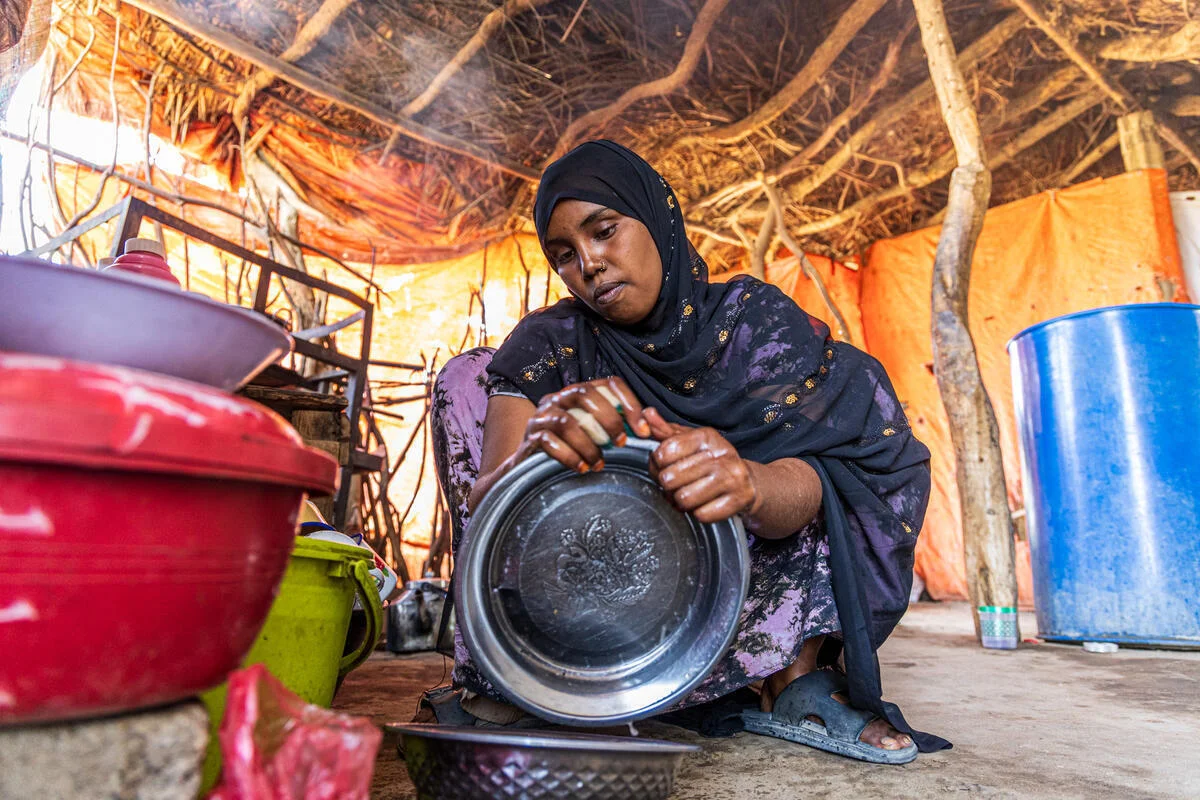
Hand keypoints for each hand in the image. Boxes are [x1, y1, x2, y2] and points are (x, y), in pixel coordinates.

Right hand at [519, 376, 651, 472]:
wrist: (529, 468)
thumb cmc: (570, 449)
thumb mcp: (594, 433)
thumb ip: (616, 427)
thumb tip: (648, 427)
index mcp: (579, 393)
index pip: (610, 384)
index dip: (629, 403)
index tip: (643, 431)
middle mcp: (559, 398)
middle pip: (585, 393)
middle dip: (608, 420)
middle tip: (620, 444)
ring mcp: (542, 416)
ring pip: (567, 421)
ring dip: (588, 445)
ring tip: (599, 464)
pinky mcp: (530, 436)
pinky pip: (549, 441)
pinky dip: (569, 456)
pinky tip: (582, 469)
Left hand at [644, 407, 759, 522]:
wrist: (747, 482)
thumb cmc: (711, 461)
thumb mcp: (689, 441)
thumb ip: (665, 431)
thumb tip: (647, 414)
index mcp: (706, 436)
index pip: (664, 452)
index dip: (656, 465)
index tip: (663, 466)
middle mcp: (721, 454)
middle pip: (670, 478)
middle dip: (667, 486)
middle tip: (675, 485)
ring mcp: (732, 477)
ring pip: (684, 498)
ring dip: (681, 502)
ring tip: (689, 494)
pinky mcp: (738, 499)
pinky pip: (702, 515)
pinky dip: (698, 513)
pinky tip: (704, 503)